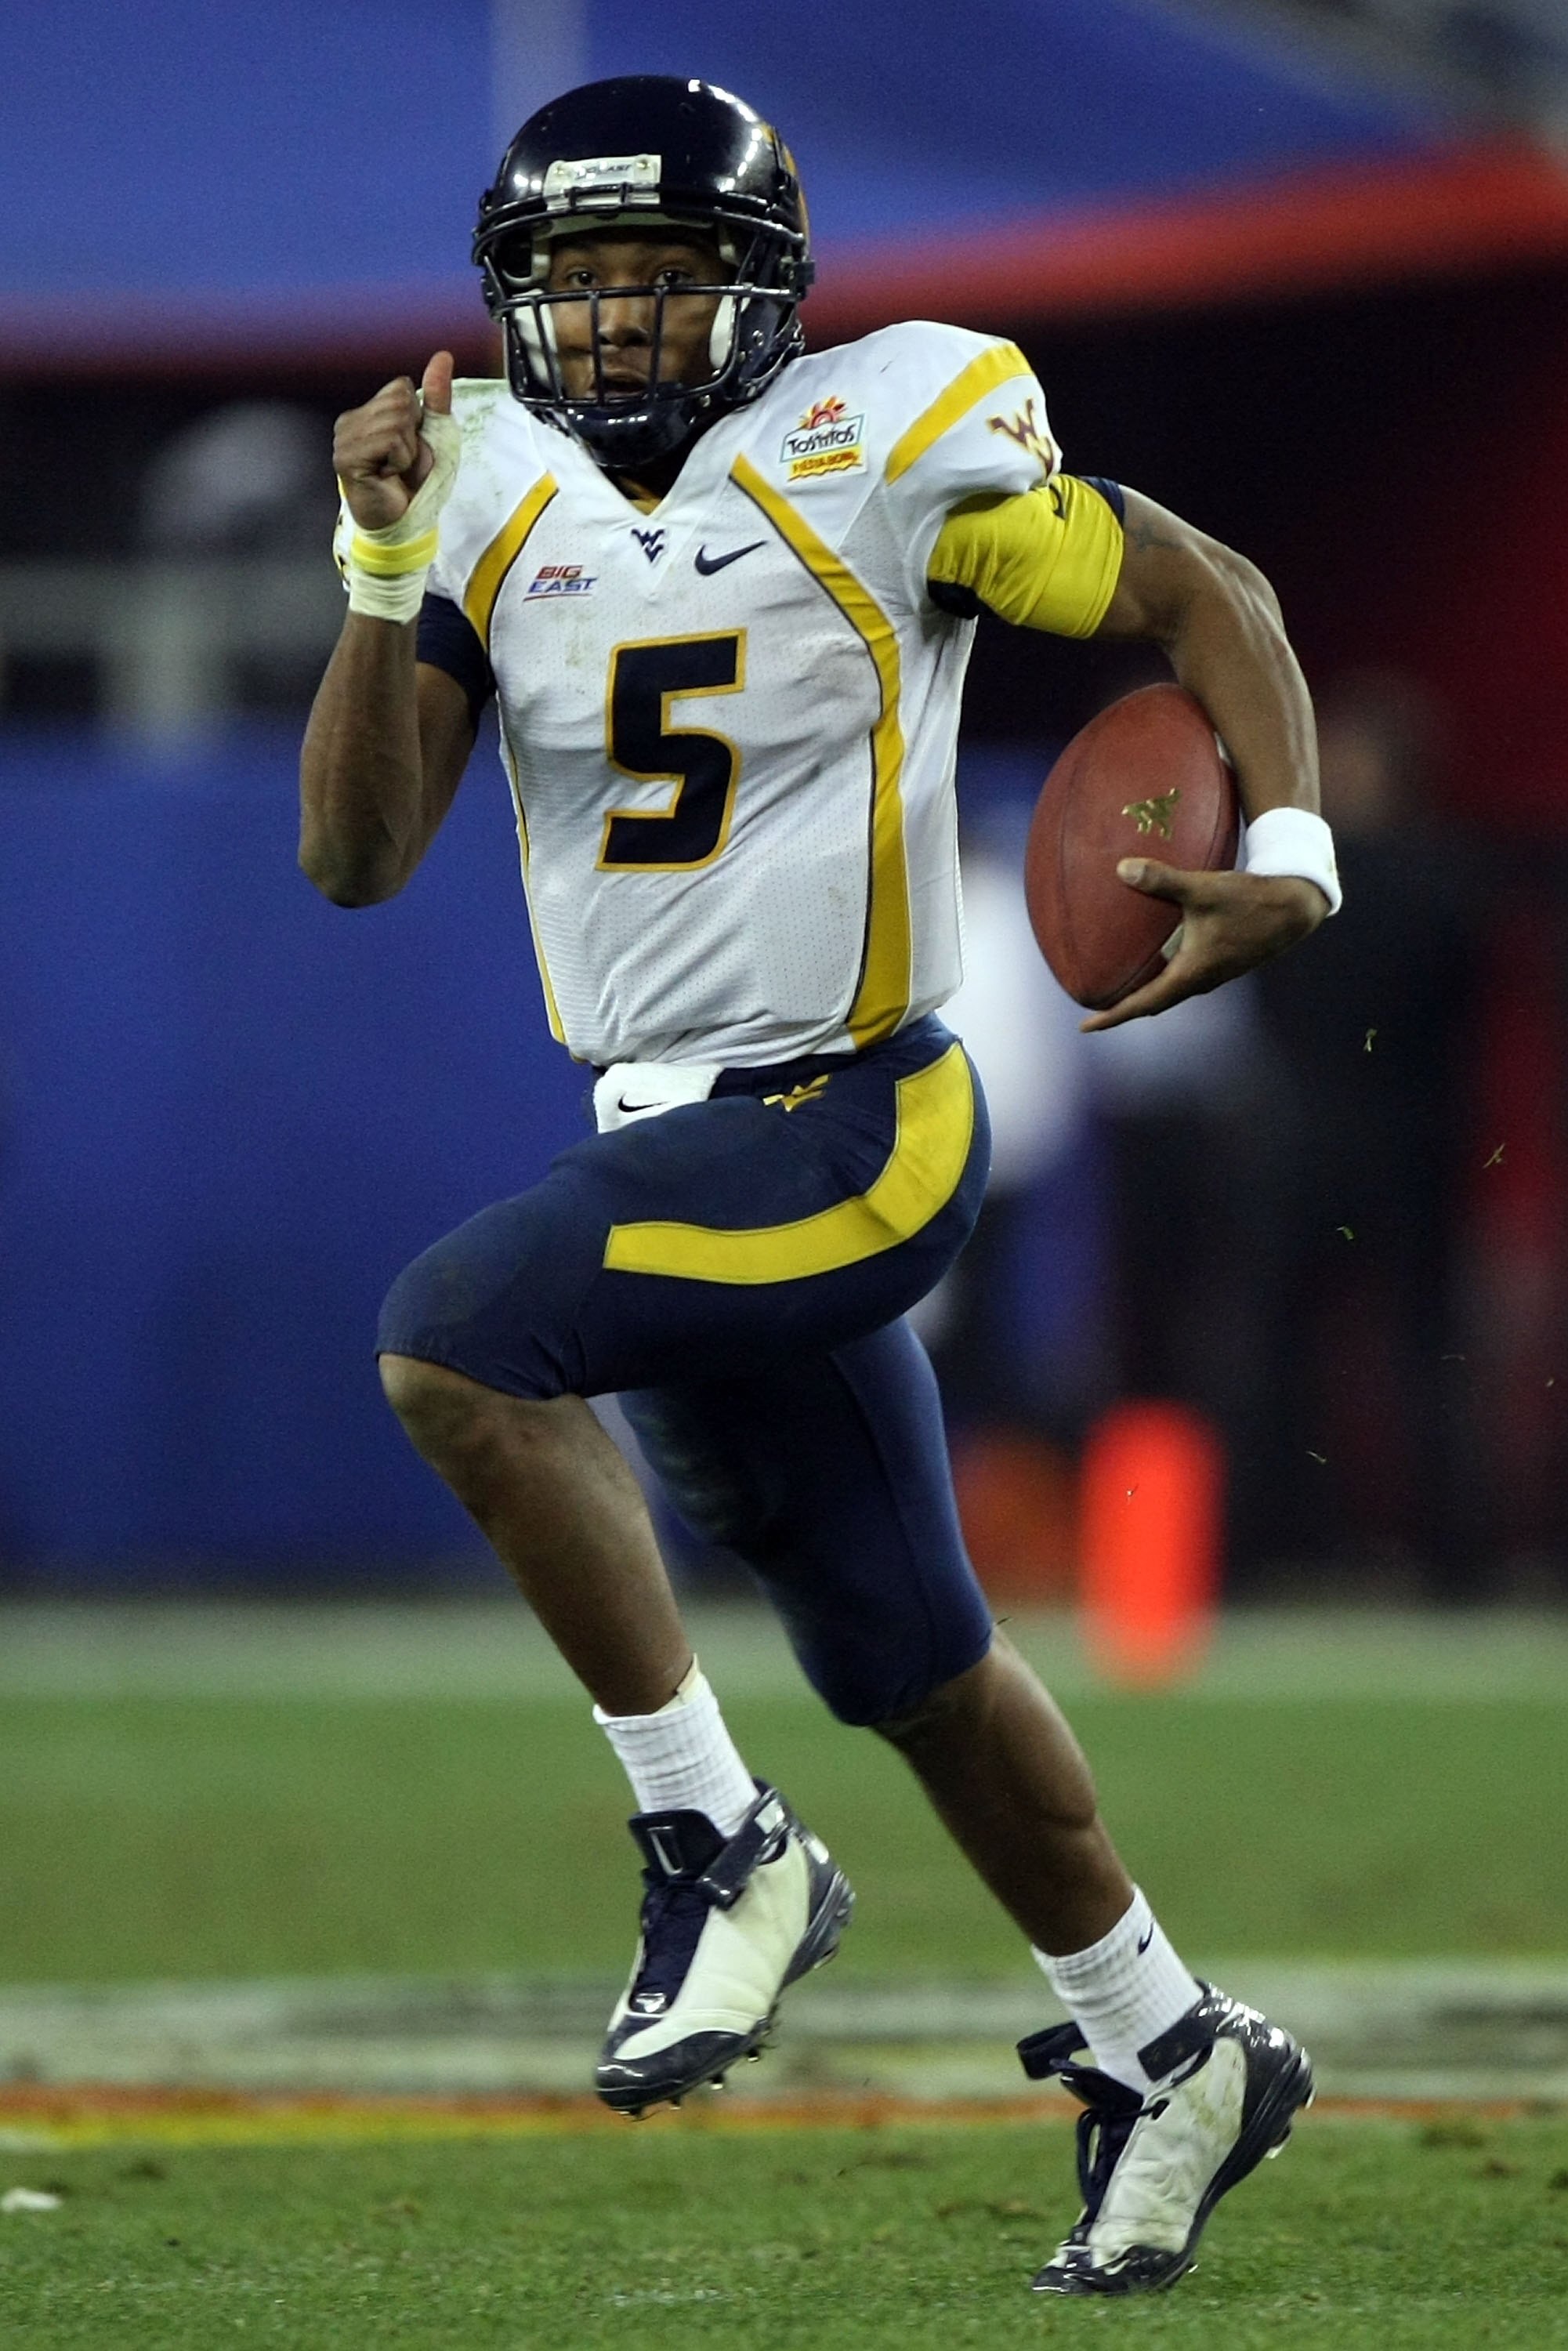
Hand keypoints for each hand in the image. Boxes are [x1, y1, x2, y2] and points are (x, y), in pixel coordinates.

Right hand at [333, 352, 453, 530]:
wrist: (402, 522)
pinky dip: (401, 462)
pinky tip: (387, 476)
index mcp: (366, 412)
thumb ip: (436, 396)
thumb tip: (443, 357)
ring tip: (397, 471)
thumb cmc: (413, 483)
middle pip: (401, 402)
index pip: (402, 387)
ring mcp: (344, 439)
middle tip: (404, 463)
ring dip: (409, 452)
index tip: (408, 448)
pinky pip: (390, 441)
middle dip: (414, 437)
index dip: (417, 420)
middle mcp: (350, 421)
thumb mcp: (432, 434)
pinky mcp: (347, 457)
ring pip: (397, 421)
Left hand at [1079, 859, 1326, 1031]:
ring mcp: (1215, 973)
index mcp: (1192, 973)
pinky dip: (1164, 974)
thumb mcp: (1202, 888)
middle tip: (1097, 1009)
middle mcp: (1202, 980)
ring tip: (1121, 987)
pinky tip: (1158, 954)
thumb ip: (1161, 880)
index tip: (1087, 1026)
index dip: (1114, 1016)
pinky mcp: (1224, 962)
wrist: (1295, 906)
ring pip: (1172, 990)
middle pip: (1156, 1003)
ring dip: (1146, 992)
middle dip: (1125, 1008)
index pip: (1144, 1003)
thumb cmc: (1250, 899)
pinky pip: (1185, 975)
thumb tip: (1121, 869)